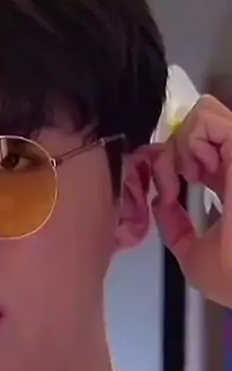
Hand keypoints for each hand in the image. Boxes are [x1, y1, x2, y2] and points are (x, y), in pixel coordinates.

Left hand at [147, 94, 231, 306]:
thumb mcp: (194, 256)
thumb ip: (177, 229)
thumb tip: (161, 204)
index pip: (201, 154)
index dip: (173, 163)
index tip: (166, 195)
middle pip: (200, 128)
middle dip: (173, 150)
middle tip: (171, 183)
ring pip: (204, 114)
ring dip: (183, 142)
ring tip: (186, 175)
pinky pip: (207, 116)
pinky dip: (190, 138)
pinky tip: (193, 169)